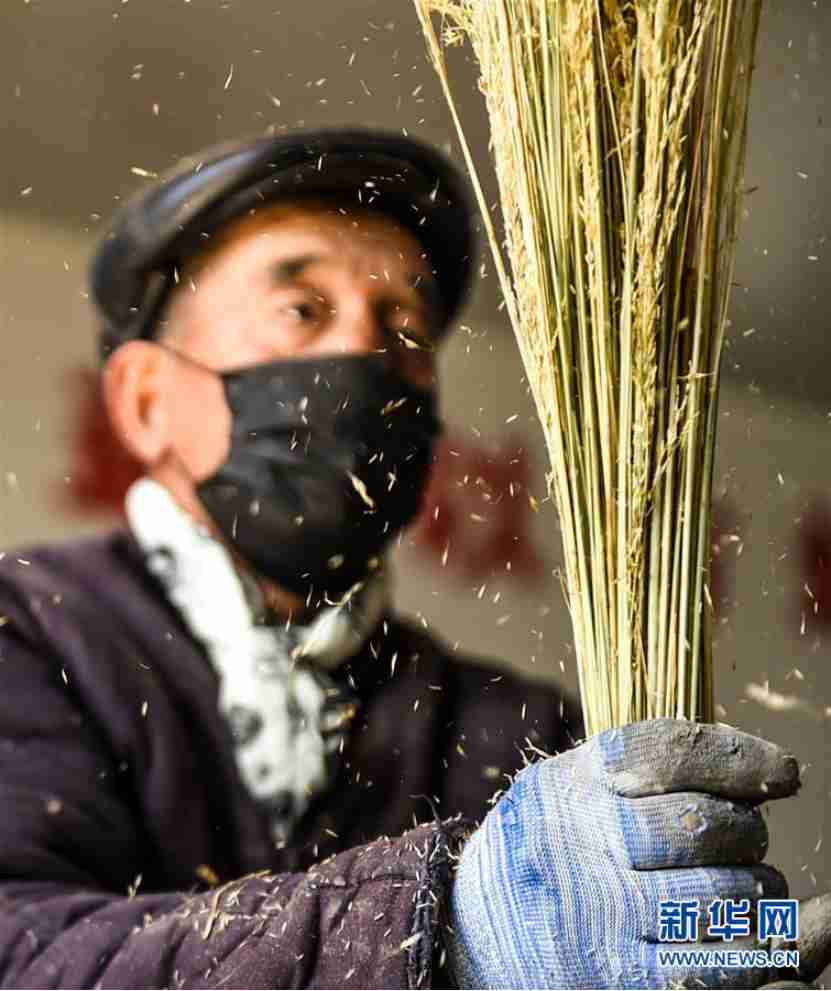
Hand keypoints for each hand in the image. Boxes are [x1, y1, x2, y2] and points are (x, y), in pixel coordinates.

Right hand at [447, 718, 830, 988]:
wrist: (477, 931)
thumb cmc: (548, 845)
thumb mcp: (575, 786)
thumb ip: (650, 770)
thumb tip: (767, 772)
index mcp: (573, 782)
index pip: (667, 752)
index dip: (738, 758)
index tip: (783, 773)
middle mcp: (578, 839)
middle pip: (701, 823)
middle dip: (743, 831)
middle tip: (743, 839)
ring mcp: (595, 911)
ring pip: (719, 894)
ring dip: (754, 891)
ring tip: (747, 888)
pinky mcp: (613, 975)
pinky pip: (711, 966)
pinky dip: (749, 952)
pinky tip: (748, 938)